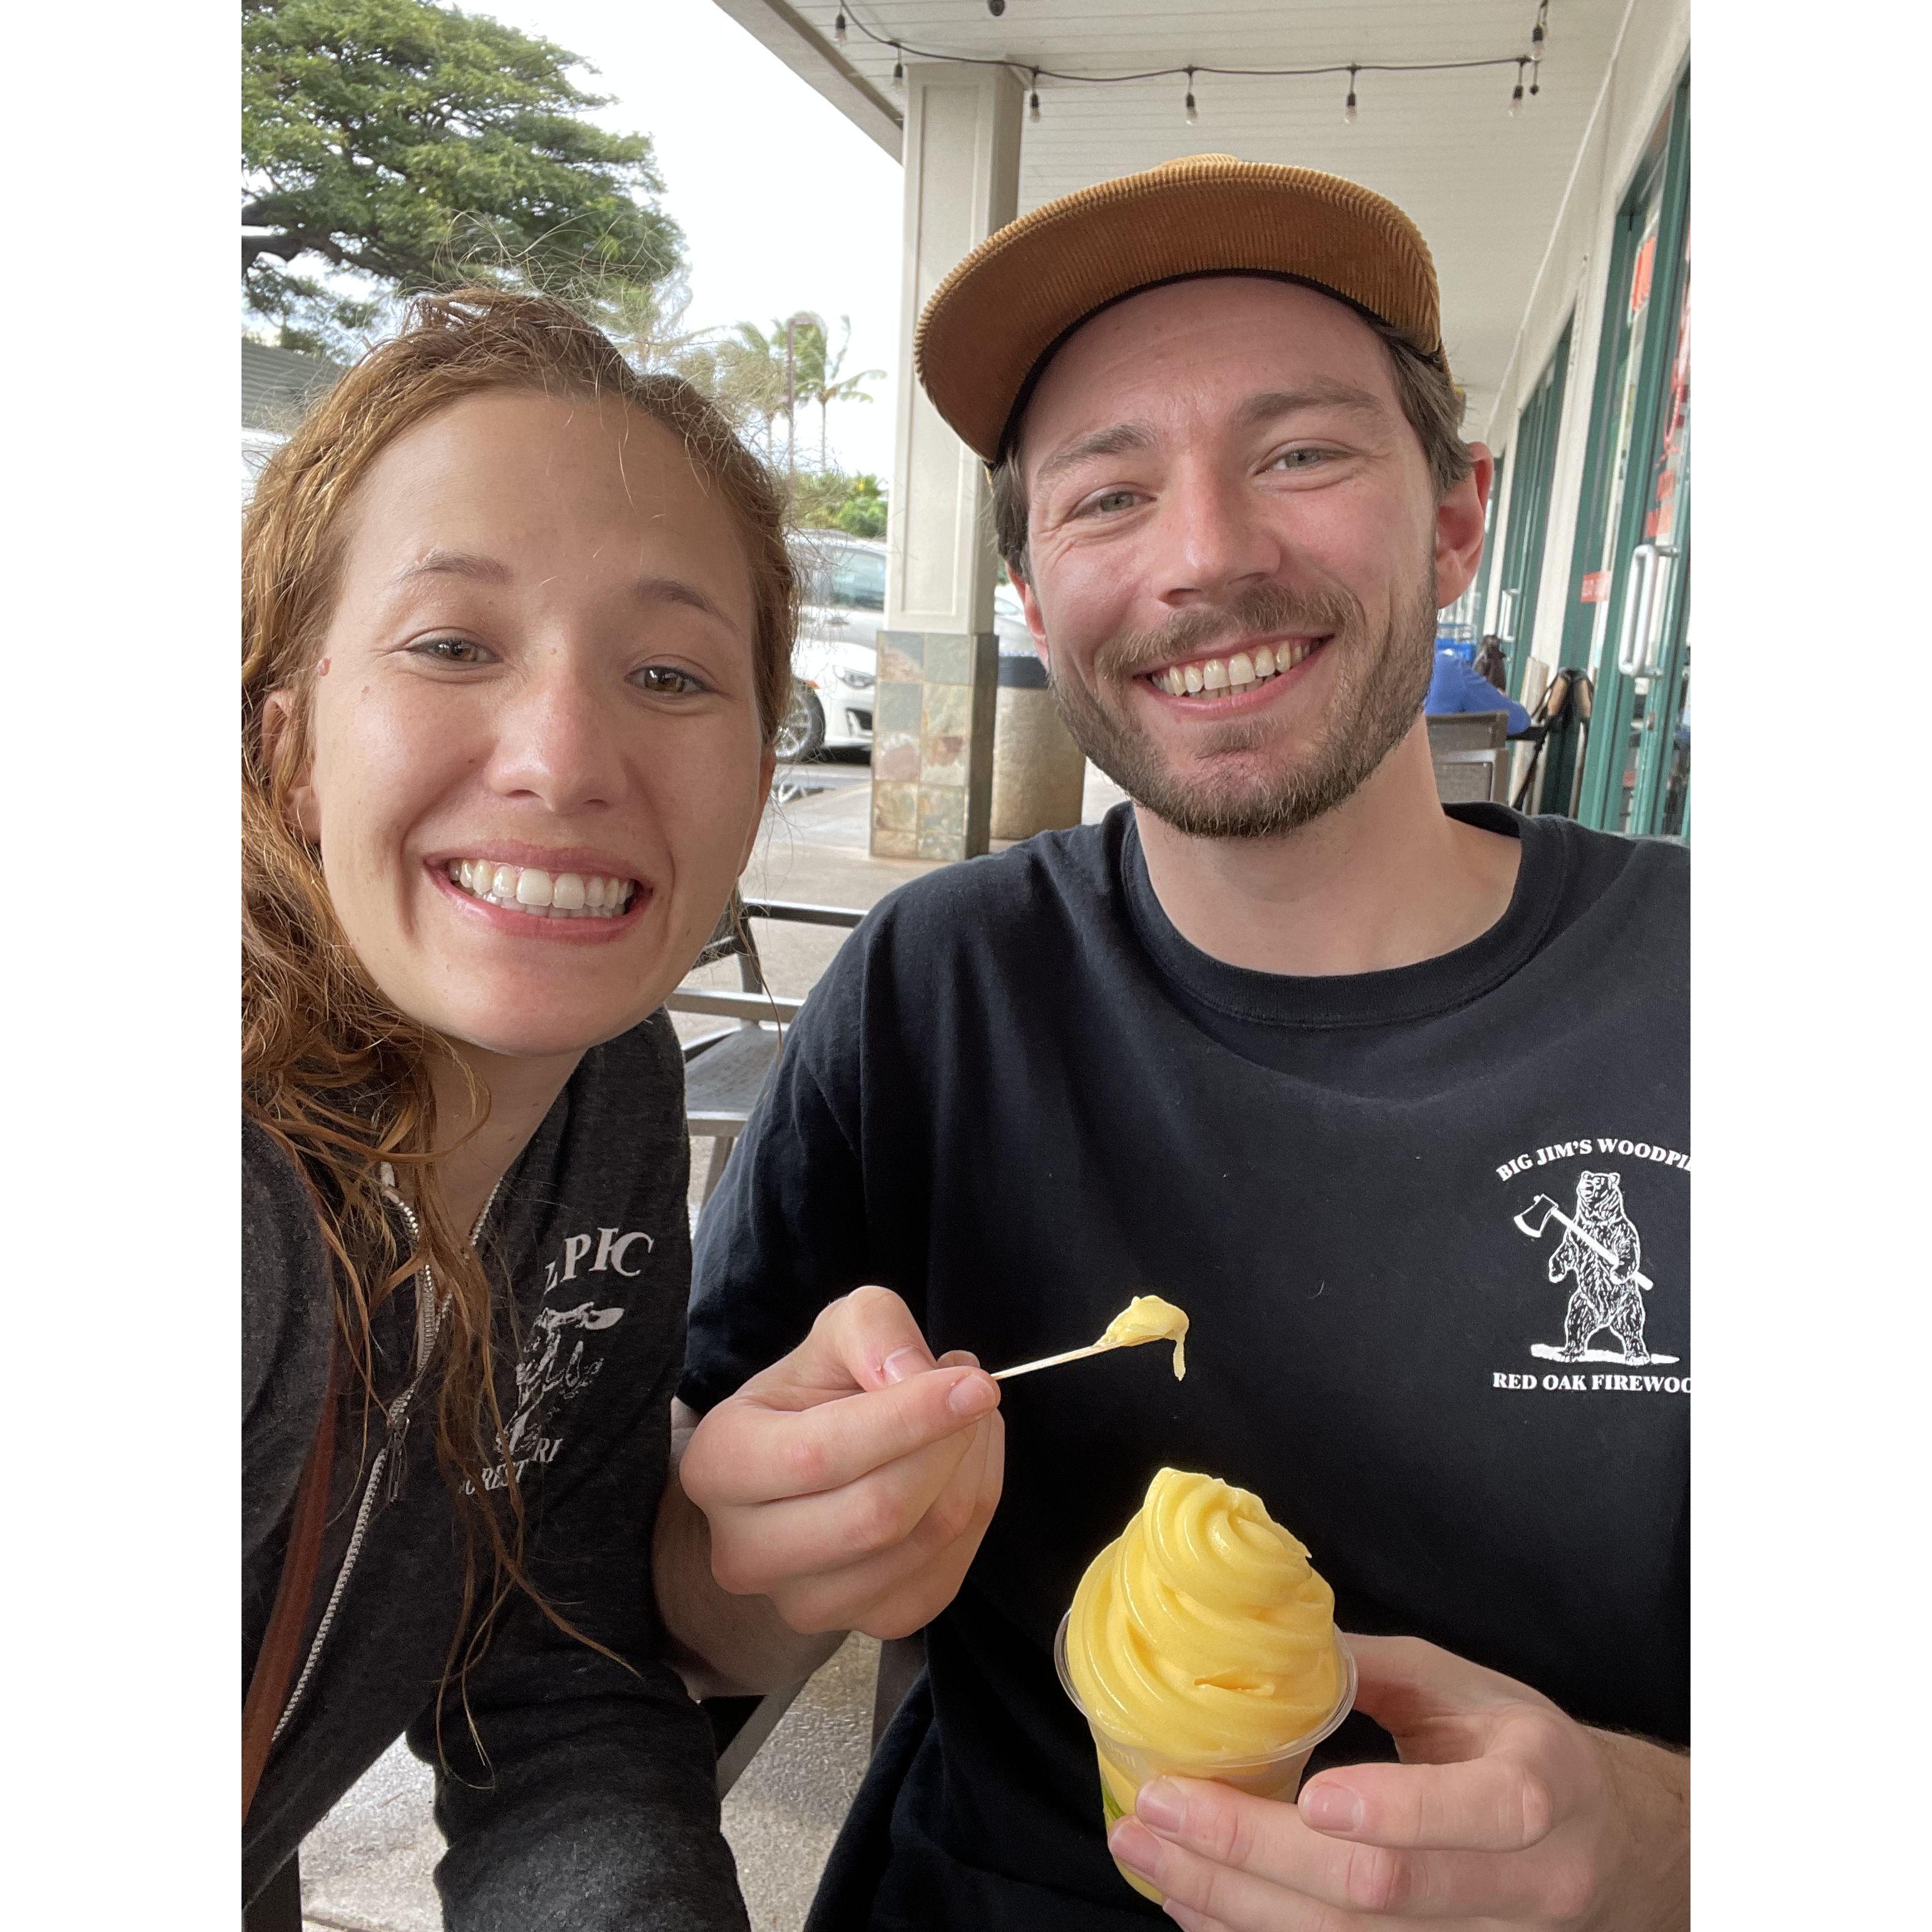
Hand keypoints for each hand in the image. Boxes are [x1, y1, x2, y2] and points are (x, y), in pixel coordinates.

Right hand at [678, 1286, 1003, 1640]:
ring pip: (922, 1543)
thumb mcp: (832, 1335)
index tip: (975, 1382)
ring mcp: (804, 1603)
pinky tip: (964, 1466)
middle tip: (973, 1391)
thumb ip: (871, 1329)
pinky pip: (946, 1573)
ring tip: (967, 1420)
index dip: (909, 1418)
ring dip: (971, 1470)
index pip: (823, 1455)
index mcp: (718, 1466)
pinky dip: (977, 1508)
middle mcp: (745, 1552)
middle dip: (949, 1445)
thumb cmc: (812, 1398)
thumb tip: (916, 1374)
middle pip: (878, 1513)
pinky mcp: (868, 1624)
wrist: (799, 1476)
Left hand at [1108, 1634, 1687, 1931]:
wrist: (1605, 1848)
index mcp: (1537, 1786)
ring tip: (1149, 1855)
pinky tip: (1193, 1903)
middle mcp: (1521, 1883)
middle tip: (1159, 1809)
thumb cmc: (1519, 1748)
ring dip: (1235, 1906)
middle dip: (1257, 1854)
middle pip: (1385, 1891)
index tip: (1306, 1797)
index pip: (1480, 1810)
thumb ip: (1369, 1671)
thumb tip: (1257, 1643)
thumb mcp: (1466, 1689)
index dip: (1395, 1810)